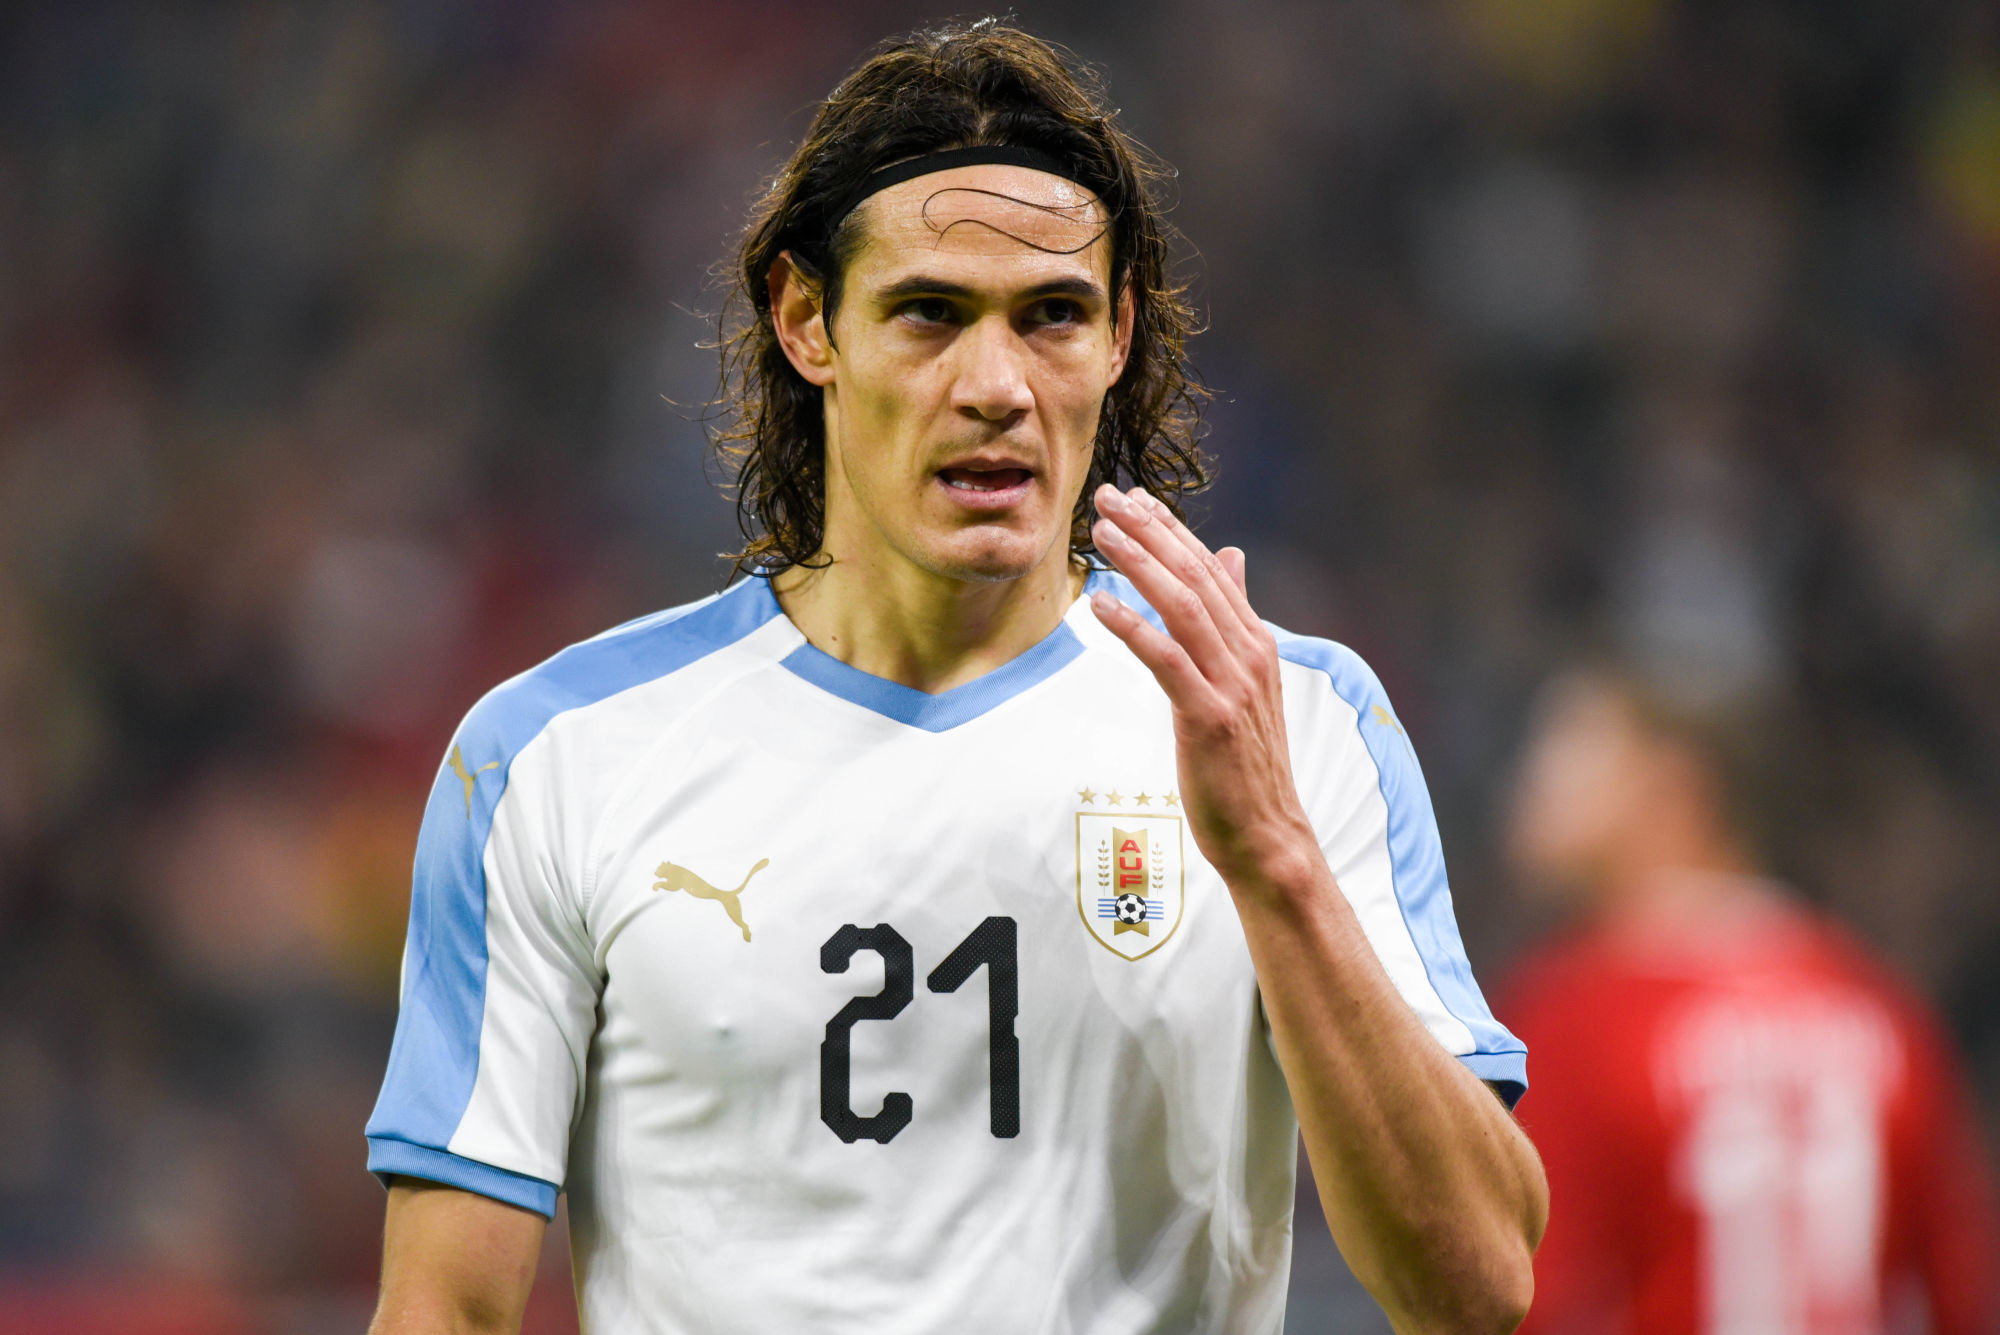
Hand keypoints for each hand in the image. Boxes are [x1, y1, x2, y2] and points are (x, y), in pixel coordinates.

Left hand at [1088, 484, 1316, 891]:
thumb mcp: (1244, 682)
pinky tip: (1101, 604)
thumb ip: (1234, 620)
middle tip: (1107, 498)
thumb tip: (1231, 557)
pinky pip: (1167, 660)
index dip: (1171, 530)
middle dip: (1149, 533)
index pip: (1210, 571)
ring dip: (1139, 565)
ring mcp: (1233, 686)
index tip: (1136, 498)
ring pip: (1183, 608)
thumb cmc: (1245, 764)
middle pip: (1195, 577)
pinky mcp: (1210, 718)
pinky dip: (1134, 627)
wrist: (1267, 834)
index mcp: (1256, 644)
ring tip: (1101, 535)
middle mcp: (1249, 655)